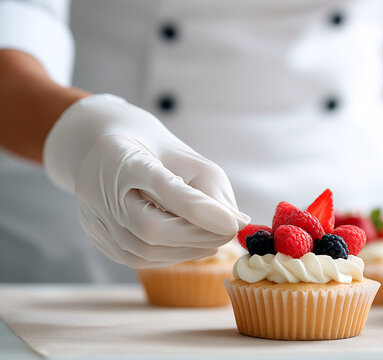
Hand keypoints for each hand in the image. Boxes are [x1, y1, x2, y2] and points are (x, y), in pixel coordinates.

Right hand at [44, 94, 248, 267]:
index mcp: (122, 159)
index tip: (234, 222)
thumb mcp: (186, 156)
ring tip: (216, 237)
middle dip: (199, 235)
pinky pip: (140, 259)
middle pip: (151, 228)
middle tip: (230, 231)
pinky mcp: (100, 240)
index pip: (163, 187)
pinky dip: (173, 255)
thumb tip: (238, 223)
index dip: (200, 208)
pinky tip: (193, 245)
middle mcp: (100, 193)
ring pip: (145, 251)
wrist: (99, 149)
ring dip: (190, 249)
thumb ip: (212, 188)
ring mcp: (97, 220)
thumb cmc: (153, 151)